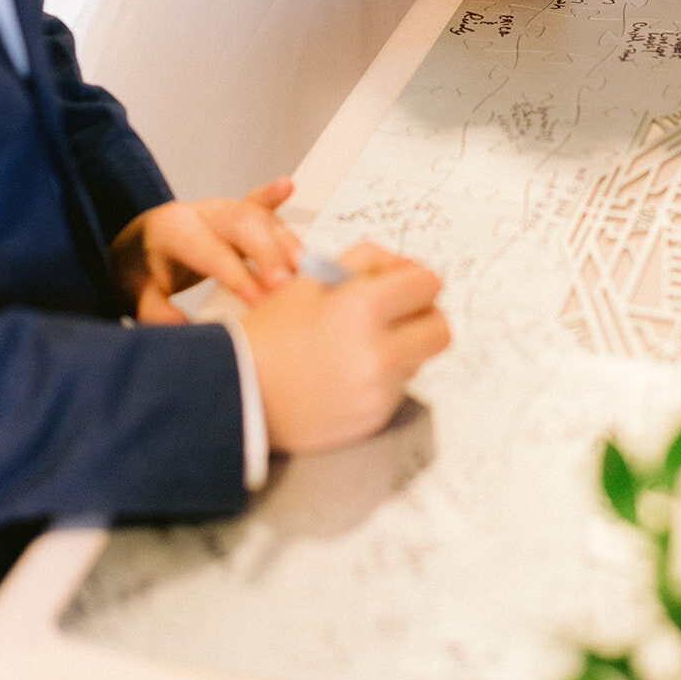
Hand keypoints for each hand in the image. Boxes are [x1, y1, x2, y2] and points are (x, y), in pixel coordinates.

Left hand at [111, 176, 298, 322]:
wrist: (136, 244)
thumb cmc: (140, 269)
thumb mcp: (137, 295)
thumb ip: (156, 313)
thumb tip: (185, 328)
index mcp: (174, 231)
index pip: (212, 252)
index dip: (239, 277)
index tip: (260, 302)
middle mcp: (200, 214)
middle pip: (241, 224)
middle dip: (268, 253)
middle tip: (285, 285)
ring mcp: (219, 209)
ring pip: (258, 216)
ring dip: (284, 240)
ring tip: (304, 266)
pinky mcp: (234, 211)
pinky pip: (257, 201)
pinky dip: (274, 196)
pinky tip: (288, 186)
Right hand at [242, 240, 450, 452]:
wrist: (239, 393)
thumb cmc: (272, 333)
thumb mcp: (312, 279)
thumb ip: (366, 260)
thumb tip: (406, 266)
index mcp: (364, 308)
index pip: (429, 285)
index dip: (417, 280)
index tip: (405, 285)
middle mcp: (379, 353)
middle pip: (440, 330)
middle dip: (425, 317)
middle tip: (400, 315)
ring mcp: (379, 391)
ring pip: (419, 360)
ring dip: (402, 348)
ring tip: (360, 346)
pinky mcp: (375, 419)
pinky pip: (398, 389)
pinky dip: (383, 378)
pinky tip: (348, 372)